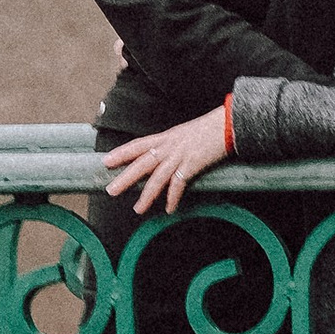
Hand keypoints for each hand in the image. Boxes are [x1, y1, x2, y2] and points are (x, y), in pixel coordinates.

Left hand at [102, 108, 232, 216]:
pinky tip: (169, 208)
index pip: (138, 145)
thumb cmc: (209, 129)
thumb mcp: (185, 134)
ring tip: (138, 209)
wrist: (228, 124)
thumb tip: (163, 157)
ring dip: (146, 195)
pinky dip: (173, 197)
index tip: (106, 161)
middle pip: (142, 162)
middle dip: (125, 177)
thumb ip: (172, 145)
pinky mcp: (192, 164)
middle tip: (111, 190)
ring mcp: (180, 155)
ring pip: (157, 177)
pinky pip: (179, 184)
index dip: (121, 153)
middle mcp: (169, 145)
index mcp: (166, 137)